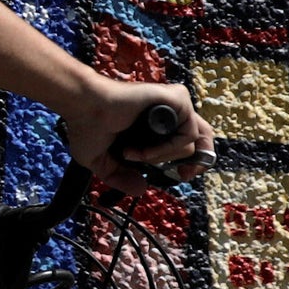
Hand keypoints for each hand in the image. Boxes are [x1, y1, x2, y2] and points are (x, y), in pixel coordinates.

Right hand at [60, 76, 215, 194]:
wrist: (84, 107)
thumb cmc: (86, 126)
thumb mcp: (100, 162)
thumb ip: (120, 177)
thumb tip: (141, 189)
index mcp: (154, 125)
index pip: (188, 142)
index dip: (191, 162)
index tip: (180, 175)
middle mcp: (167, 114)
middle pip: (204, 138)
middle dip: (199, 162)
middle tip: (183, 175)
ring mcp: (173, 105)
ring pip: (194, 141)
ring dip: (165, 157)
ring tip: (141, 156)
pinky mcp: (176, 99)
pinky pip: (187, 133)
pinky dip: (166, 149)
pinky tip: (141, 150)